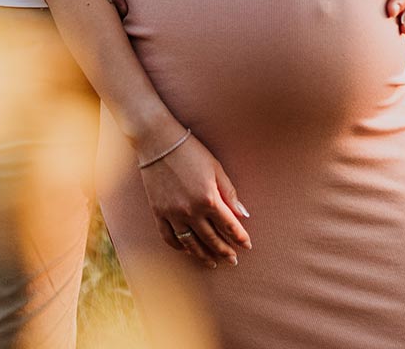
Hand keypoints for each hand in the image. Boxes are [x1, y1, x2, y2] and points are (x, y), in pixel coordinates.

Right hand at [137, 129, 250, 267]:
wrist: (157, 141)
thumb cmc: (190, 151)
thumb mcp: (216, 168)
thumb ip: (229, 193)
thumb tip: (243, 215)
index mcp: (209, 199)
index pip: (229, 226)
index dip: (240, 238)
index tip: (247, 246)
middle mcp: (191, 211)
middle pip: (212, 239)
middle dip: (225, 251)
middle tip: (233, 260)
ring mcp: (173, 214)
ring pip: (191, 244)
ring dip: (204, 255)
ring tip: (213, 262)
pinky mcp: (158, 212)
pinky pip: (169, 237)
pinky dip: (179, 247)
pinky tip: (187, 250)